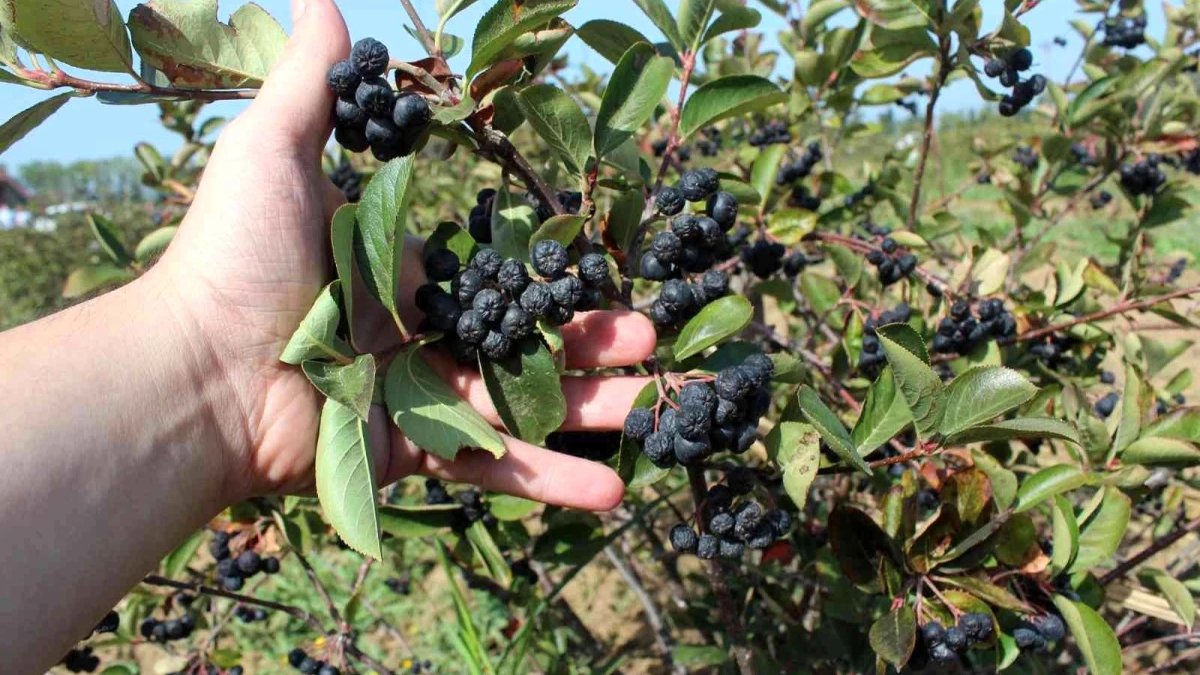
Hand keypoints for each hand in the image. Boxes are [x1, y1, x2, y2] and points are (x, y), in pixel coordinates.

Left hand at [150, 0, 653, 509]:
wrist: (193, 369)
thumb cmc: (234, 258)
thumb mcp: (275, 154)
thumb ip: (315, 83)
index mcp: (401, 276)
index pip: (490, 277)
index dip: (548, 277)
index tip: (603, 268)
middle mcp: (416, 339)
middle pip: (522, 343)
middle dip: (592, 343)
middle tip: (653, 337)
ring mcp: (417, 401)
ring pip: (524, 407)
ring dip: (593, 412)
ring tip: (659, 407)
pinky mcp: (411, 455)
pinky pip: (489, 469)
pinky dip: (550, 483)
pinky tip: (613, 494)